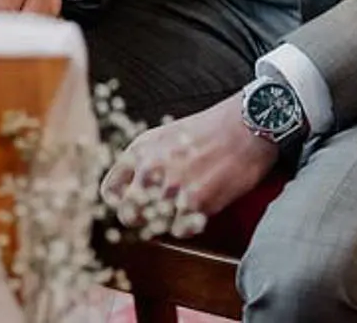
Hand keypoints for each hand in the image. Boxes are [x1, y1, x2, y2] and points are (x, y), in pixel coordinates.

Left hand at [102, 93, 280, 232]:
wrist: (246, 126)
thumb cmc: (209, 129)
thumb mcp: (164, 135)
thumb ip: (142, 160)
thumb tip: (128, 189)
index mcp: (139, 151)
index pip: (109, 191)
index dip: (120, 202)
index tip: (133, 205)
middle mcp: (150, 170)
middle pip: (127, 215)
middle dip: (142, 218)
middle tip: (160, 213)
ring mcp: (172, 188)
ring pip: (154, 226)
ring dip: (169, 221)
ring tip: (186, 205)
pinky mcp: (196, 203)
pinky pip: (180, 231)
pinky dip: (190, 225)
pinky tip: (201, 206)